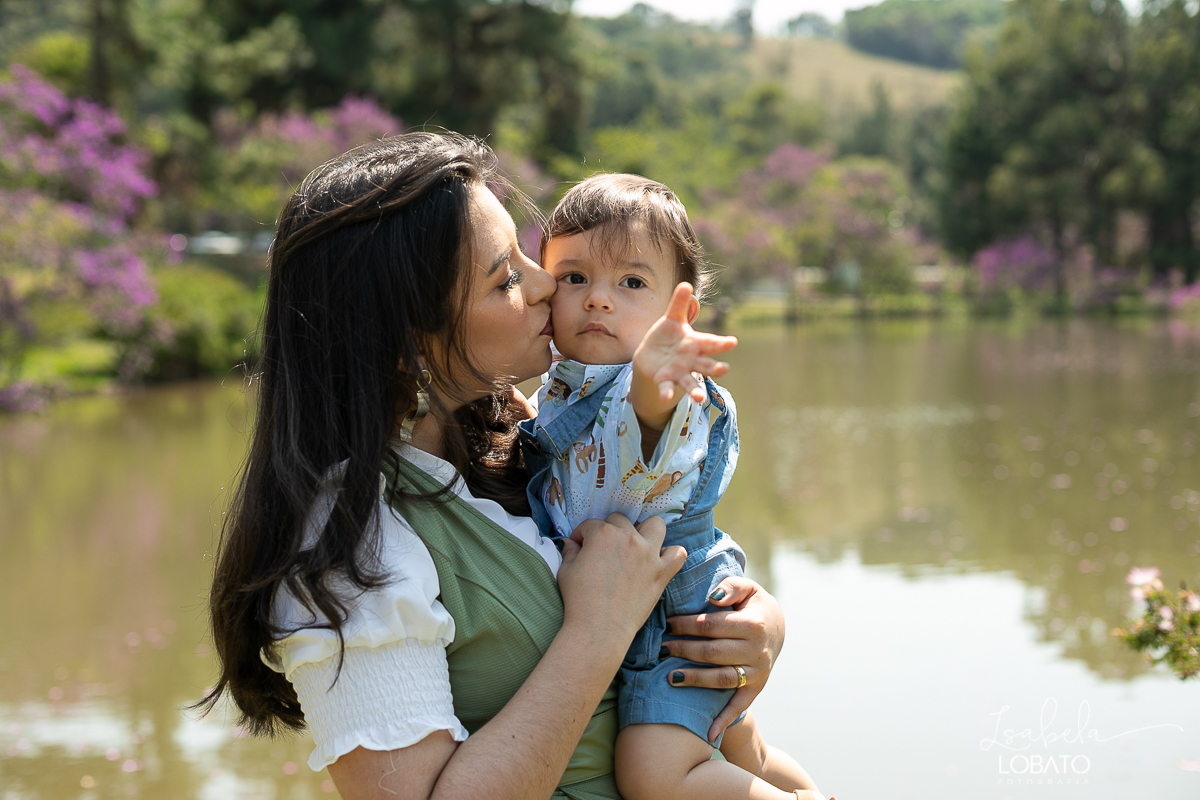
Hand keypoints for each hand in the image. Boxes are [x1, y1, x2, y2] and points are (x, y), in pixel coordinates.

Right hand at [557, 514, 685, 647]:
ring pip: (655, 524)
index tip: (580, 546)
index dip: (582, 535)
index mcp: (603, 534)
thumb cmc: (579, 600)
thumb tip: (569, 543)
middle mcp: (628, 538)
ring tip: (636, 544)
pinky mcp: (662, 572)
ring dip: (645, 530)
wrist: (599, 628)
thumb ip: (569, 552)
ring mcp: (648, 554)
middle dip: (609, 530)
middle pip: (620, 520)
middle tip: (604, 549)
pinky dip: (671, 554)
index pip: (591, 525)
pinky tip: (659, 560)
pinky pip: (678, 553)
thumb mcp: (566, 571)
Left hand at [633, 283, 736, 404]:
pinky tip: (664, 397)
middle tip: (725, 369)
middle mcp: (690, 360)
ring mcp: (679, 372)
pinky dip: (666, 393)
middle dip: (714, 368)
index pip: (709, 343)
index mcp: (694, 343)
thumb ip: (679, 304)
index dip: (721, 342)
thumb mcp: (672, 318)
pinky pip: (667, 388)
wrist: (650, 355)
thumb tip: (686, 284)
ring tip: (700, 398)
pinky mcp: (665, 381)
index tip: (732, 341)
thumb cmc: (667, 336)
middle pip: (705, 365)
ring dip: (696, 390)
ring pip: (690, 382)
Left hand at [660, 576, 784, 741]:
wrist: (778, 628)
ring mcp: (758, 671)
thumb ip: (731, 586)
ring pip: (721, 679)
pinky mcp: (757, 687)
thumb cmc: (754, 605)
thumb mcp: (749, 588)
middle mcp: (757, 650)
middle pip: (712, 652)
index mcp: (753, 624)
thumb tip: (712, 596)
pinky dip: (725, 720)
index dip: (685, 624)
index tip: (666, 623)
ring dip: (695, 680)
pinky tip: (708, 733)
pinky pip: (740, 705)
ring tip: (671, 678)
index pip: (711, 625)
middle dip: (683, 650)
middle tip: (661, 648)